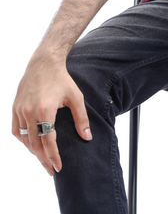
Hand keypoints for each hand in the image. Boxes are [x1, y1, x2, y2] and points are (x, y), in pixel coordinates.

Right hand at [12, 50, 91, 175]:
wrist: (44, 63)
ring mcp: (20, 110)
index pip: (48, 142)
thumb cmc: (62, 79)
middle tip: (51, 169)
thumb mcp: (76, 97)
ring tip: (43, 159)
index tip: (58, 167)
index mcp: (45, 110)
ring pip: (25, 139)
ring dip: (33, 151)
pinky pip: (16, 130)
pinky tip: (31, 145)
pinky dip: (23, 140)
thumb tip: (87, 137)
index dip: (53, 156)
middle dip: (43, 159)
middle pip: (35, 144)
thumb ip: (81, 118)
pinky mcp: (15, 107)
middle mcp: (29, 112)